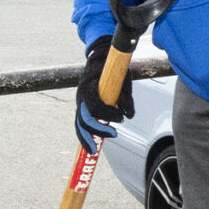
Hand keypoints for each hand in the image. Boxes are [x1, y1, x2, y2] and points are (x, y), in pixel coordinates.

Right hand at [75, 38, 135, 153]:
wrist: (100, 58)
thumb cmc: (113, 68)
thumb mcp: (123, 79)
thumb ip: (126, 97)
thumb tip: (129, 115)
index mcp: (89, 86)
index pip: (94, 105)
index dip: (107, 114)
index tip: (121, 118)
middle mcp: (81, 95)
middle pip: (84, 118)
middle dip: (96, 130)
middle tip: (113, 135)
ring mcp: (81, 102)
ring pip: (79, 123)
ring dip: (86, 137)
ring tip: (93, 150)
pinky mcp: (83, 106)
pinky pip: (82, 122)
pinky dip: (86, 134)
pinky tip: (91, 144)